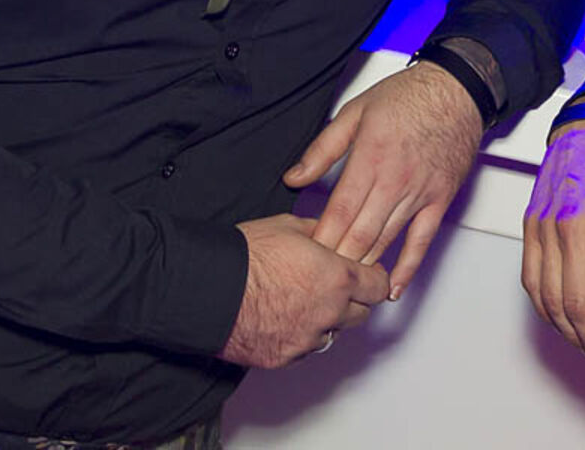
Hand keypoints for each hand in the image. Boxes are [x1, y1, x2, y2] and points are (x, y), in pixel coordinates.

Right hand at [218, 214, 389, 367]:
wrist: (205, 289)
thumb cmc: (244, 255)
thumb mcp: (290, 226)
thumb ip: (322, 233)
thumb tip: (332, 234)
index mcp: (338, 278)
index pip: (379, 287)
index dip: (373, 279)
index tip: (367, 275)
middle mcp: (329, 313)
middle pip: (362, 314)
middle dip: (353, 300)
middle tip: (334, 287)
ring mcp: (307, 339)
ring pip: (332, 334)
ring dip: (326, 320)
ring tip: (300, 301)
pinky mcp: (284, 358)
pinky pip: (304, 349)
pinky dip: (299, 336)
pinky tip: (281, 318)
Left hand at [285, 63, 483, 299]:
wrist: (457, 89)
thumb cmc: (408, 97)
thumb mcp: (355, 112)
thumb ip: (322, 149)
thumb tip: (295, 177)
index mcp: (371, 157)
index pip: (340, 211)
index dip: (322, 238)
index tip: (307, 257)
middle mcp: (395, 179)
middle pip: (361, 233)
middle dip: (338, 260)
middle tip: (321, 280)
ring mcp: (420, 192)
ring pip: (387, 240)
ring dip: (366, 266)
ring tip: (347, 285)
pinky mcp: (440, 199)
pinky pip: (422, 240)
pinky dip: (407, 267)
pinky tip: (394, 286)